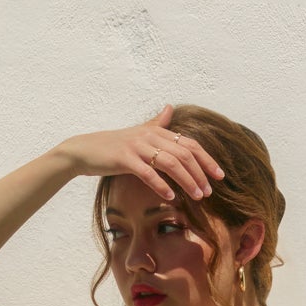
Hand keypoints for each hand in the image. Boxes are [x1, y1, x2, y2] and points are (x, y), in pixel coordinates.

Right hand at [56, 105, 224, 202]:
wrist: (85, 149)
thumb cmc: (114, 146)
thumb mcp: (138, 133)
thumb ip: (156, 123)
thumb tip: (170, 108)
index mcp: (156, 131)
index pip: (188, 144)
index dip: (206, 159)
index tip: (219, 176)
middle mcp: (150, 136)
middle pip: (183, 153)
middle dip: (200, 173)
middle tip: (209, 192)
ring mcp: (137, 146)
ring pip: (170, 163)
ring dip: (186, 180)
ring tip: (197, 196)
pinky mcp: (125, 159)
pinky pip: (147, 173)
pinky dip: (161, 184)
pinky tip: (171, 197)